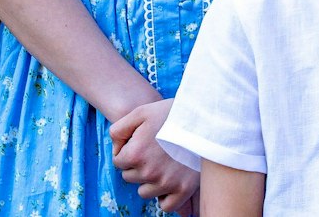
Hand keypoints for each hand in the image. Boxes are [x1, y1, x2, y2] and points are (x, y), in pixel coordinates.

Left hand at [109, 99, 199, 214]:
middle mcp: (149, 172)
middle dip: (137, 166)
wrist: (203, 118)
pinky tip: (169, 183)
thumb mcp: (139, 112)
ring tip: (163, 164)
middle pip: (130, 177)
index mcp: (135, 154)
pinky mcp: (183, 190)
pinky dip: (165, 198)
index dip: (127, 151)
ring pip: (144, 192)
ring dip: (149, 181)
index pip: (118, 162)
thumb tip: (116, 150)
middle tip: (154, 151)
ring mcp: (166, 184)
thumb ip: (118, 130)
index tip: (140, 142)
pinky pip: (166, 206)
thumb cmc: (170, 114)